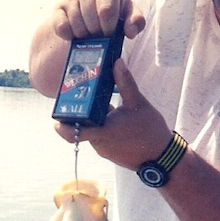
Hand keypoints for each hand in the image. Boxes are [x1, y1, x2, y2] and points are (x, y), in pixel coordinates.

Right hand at [52, 0, 144, 39]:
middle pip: (92, 21)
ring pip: (77, 26)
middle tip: (100, 34)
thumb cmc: (114, 11)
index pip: (106, 11)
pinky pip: (62, 27)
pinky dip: (69, 36)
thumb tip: (131, 31)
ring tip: (90, 34)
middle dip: (98, 33)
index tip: (110, 33)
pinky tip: (76, 34)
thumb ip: (136, 21)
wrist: (90, 10)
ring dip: (85, 36)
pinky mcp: (58, 8)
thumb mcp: (128, 14)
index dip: (109, 27)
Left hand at [55, 59, 171, 169]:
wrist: (163, 158)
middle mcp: (99, 143)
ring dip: (94, 118)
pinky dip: (103, 126)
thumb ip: (125, 82)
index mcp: (103, 131)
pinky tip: (112, 114)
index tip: (57, 117)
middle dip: (82, 112)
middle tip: (82, 95)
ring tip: (100, 101)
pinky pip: (101, 136)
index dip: (62, 125)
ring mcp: (104, 149)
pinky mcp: (110, 152)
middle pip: (82, 126)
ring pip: (92, 131)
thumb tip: (117, 62)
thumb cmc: (151, 131)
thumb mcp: (138, 103)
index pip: (72, 133)